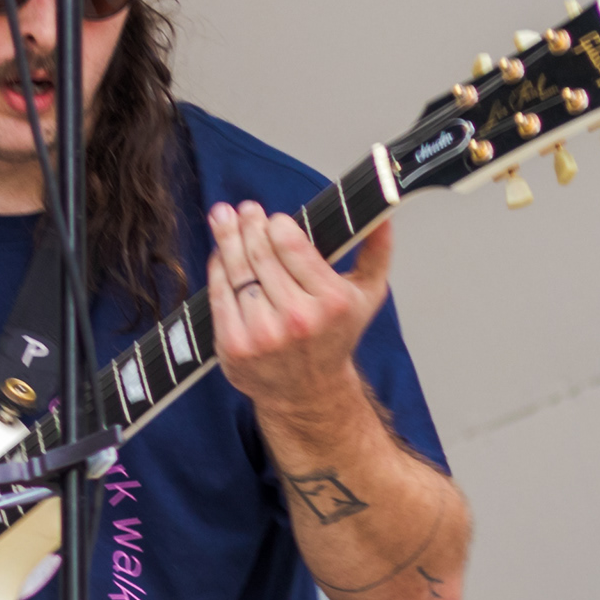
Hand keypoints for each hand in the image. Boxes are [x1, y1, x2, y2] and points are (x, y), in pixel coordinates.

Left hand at [209, 201, 391, 429]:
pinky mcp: (235, 346)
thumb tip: (383, 214)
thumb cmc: (336, 335)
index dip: (277, 226)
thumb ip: (377, 251)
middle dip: (248, 226)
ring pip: (237, 273)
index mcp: (331, 301)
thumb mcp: (367, 294)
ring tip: (222, 218)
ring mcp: (262, 334)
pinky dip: (217, 270)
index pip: (292, 248)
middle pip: (261, 256)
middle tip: (242, 209)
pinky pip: (219, 296)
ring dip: (227, 240)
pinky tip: (219, 254)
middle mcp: (297, 318)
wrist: (308, 390)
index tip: (273, 217)